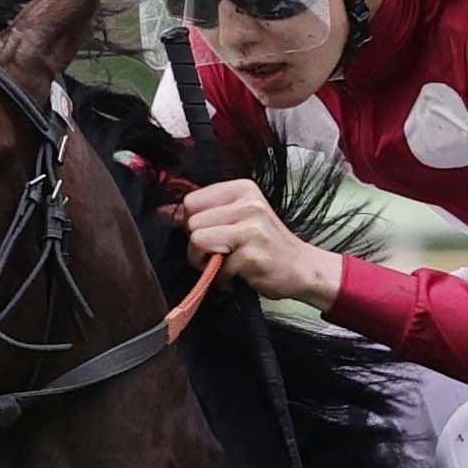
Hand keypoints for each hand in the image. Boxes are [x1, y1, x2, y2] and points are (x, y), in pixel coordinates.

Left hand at [178, 179, 343, 311]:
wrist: (302, 268)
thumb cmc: (267, 245)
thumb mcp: (240, 218)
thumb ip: (208, 213)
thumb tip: (164, 212)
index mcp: (242, 188)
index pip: (192, 200)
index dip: (193, 223)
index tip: (209, 236)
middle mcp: (247, 203)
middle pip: (192, 222)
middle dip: (198, 247)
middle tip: (219, 255)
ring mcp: (251, 228)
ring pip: (198, 241)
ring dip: (206, 262)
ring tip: (225, 265)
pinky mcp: (251, 254)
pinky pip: (216, 267)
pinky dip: (223, 279)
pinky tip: (240, 276)